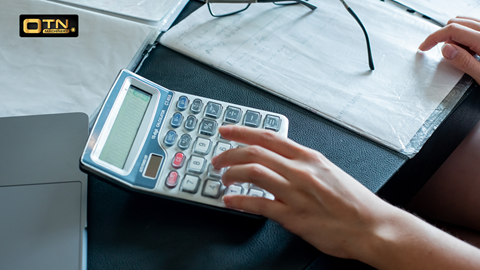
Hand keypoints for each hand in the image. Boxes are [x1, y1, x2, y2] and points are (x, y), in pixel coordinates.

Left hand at [211, 125, 395, 259]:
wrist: (373, 227)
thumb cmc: (353, 202)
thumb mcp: (328, 171)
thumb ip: (302, 164)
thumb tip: (278, 161)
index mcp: (309, 157)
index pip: (268, 136)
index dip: (242, 131)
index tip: (226, 130)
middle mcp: (301, 171)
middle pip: (255, 152)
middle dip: (229, 153)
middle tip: (217, 158)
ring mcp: (297, 193)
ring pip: (254, 173)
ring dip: (231, 173)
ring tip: (223, 178)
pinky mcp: (294, 217)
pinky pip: (260, 205)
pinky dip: (239, 201)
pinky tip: (230, 201)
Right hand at [419, 16, 479, 83]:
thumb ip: (465, 62)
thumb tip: (446, 50)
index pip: (452, 30)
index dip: (433, 38)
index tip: (424, 47)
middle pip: (455, 22)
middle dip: (445, 37)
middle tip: (447, 54)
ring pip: (463, 22)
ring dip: (455, 35)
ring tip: (460, 52)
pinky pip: (472, 24)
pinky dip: (464, 33)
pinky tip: (469, 47)